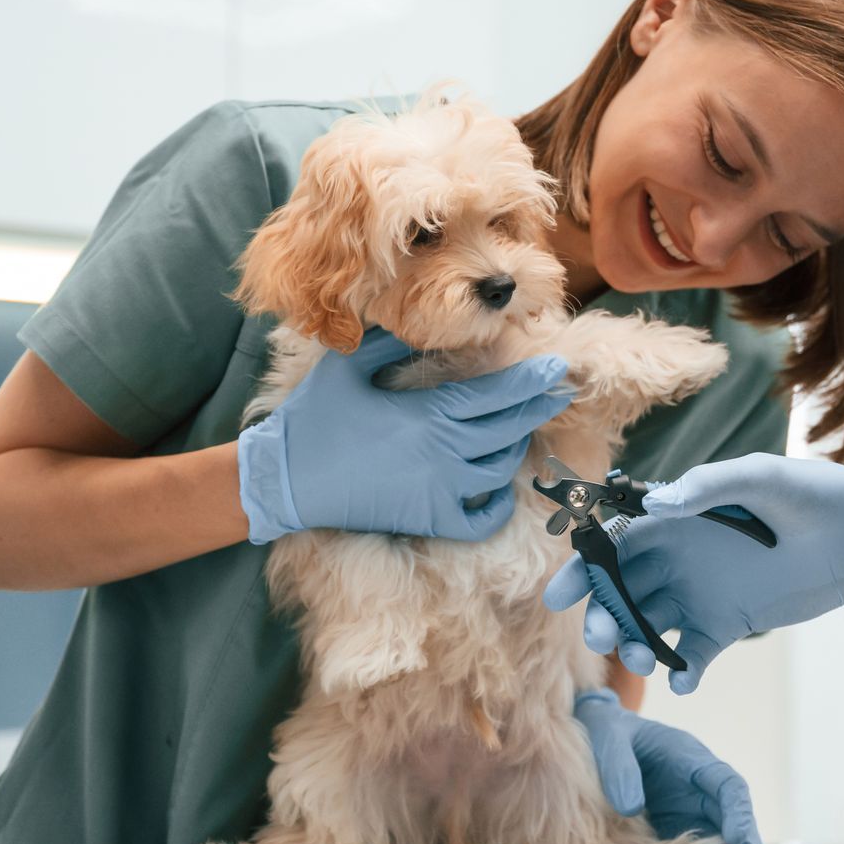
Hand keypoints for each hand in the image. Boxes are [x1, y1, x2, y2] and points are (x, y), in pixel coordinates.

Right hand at [238, 326, 568, 542]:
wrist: (284, 481)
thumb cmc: (314, 419)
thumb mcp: (348, 366)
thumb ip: (391, 342)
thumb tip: (424, 324)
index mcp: (429, 415)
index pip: (498, 395)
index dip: (531, 380)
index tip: (558, 366)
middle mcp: (444, 455)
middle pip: (510, 430)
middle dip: (539, 407)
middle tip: (559, 391)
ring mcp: (440, 492)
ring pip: (500, 471)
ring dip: (515, 448)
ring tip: (519, 429)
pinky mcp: (429, 519)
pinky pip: (481, 519)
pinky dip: (497, 505)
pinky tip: (498, 487)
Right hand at [543, 453, 843, 692]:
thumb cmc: (810, 492)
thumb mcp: (758, 477)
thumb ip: (705, 488)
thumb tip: (655, 507)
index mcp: (673, 520)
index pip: (611, 546)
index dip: (581, 571)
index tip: (559, 598)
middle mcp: (676, 559)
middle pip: (620, 592)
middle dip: (601, 615)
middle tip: (601, 636)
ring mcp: (699, 595)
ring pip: (647, 626)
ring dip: (633, 645)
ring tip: (643, 657)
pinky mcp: (727, 626)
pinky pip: (690, 654)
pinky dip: (681, 672)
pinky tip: (685, 680)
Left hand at [572, 688, 763, 843]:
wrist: (597, 737)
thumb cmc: (609, 732)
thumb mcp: (610, 739)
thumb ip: (619, 768)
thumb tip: (630, 807)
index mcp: (690, 758)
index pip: (727, 785)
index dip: (738, 812)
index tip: (738, 838)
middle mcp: (698, 787)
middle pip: (735, 816)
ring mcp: (688, 810)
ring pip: (722, 838)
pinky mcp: (674, 829)